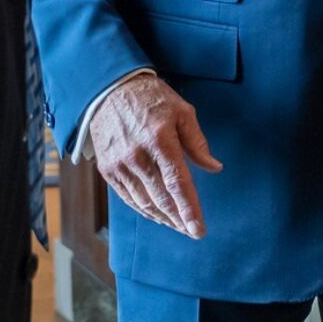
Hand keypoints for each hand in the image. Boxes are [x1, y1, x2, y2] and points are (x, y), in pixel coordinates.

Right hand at [89, 74, 221, 237]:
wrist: (110, 90)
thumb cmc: (152, 99)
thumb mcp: (182, 111)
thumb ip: (197, 142)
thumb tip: (215, 167)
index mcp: (159, 139)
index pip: (177, 183)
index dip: (189, 209)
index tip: (199, 229)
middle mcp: (137, 155)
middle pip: (161, 198)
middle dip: (179, 219)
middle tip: (193, 231)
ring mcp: (119, 164)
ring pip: (144, 202)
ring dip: (163, 218)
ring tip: (179, 227)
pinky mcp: (107, 169)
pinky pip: (128, 197)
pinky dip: (144, 210)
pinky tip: (158, 215)